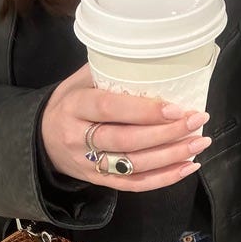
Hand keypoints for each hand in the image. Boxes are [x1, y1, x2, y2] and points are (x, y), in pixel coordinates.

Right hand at [40, 63, 211, 191]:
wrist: (40, 141)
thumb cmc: (68, 104)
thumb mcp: (77, 82)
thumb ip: (107, 71)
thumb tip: (150, 56)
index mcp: (74, 107)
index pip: (110, 109)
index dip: (144, 111)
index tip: (175, 107)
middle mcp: (79, 138)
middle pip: (126, 140)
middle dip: (166, 133)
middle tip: (196, 121)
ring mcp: (89, 164)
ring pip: (134, 165)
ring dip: (171, 156)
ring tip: (200, 142)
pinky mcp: (99, 181)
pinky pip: (134, 185)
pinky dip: (164, 178)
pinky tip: (188, 166)